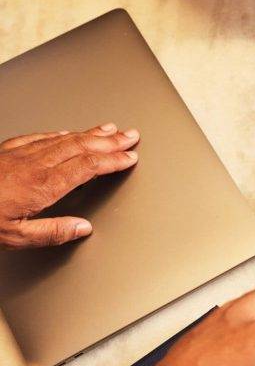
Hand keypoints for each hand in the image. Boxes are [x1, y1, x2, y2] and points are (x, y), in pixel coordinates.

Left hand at [0, 124, 139, 248]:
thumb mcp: (16, 236)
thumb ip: (54, 232)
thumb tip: (82, 228)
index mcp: (42, 185)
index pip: (87, 166)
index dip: (112, 160)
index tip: (129, 157)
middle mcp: (33, 164)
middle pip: (81, 145)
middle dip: (110, 140)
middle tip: (131, 136)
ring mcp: (19, 154)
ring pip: (63, 137)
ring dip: (90, 132)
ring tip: (109, 129)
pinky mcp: (5, 150)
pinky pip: (40, 136)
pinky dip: (61, 133)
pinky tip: (67, 133)